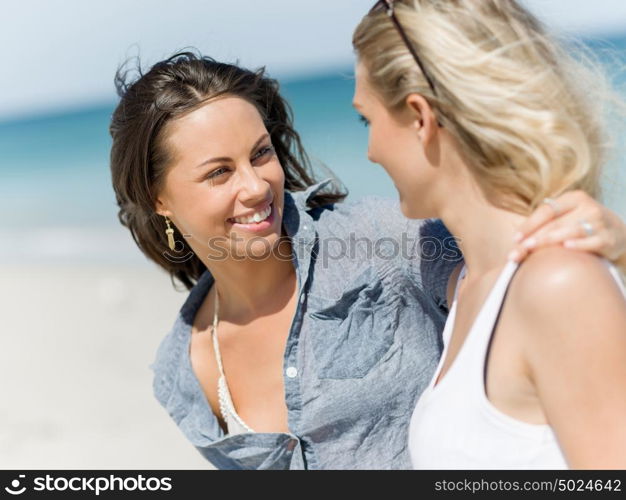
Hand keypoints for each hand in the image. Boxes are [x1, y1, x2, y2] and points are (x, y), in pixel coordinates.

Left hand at [508, 190, 625, 272]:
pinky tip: (566, 247)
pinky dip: (579, 244)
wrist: (619, 233)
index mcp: (574, 198)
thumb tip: (515, 239)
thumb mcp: (566, 217)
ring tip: (531, 249)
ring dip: (549, 241)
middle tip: (517, 251)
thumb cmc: (582, 225)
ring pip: (570, 231)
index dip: (529, 224)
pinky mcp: (609, 238)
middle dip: (533, 238)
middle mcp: (588, 207)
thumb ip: (545, 224)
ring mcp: (600, 222)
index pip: (546, 210)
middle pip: (554, 223)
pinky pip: (592, 242)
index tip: (515, 238)